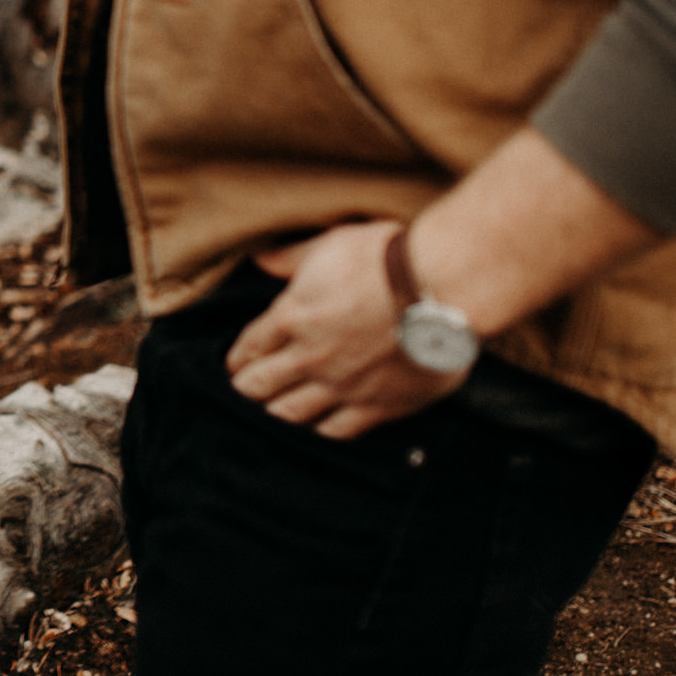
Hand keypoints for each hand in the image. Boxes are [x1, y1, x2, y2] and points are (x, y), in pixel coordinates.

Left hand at [224, 220, 465, 439]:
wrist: (441, 289)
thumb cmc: (386, 259)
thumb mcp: (329, 244)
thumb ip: (291, 258)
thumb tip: (260, 259)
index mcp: (293, 316)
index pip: (250, 345)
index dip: (238, 357)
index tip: (233, 364)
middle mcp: (310, 357)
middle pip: (260, 385)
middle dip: (247, 388)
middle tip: (244, 390)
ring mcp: (342, 385)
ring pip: (292, 413)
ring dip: (276, 412)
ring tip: (272, 411)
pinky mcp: (378, 405)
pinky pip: (338, 430)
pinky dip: (321, 430)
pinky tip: (318, 428)